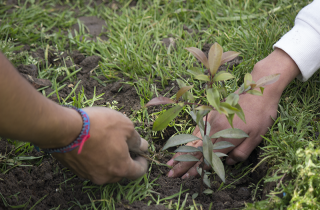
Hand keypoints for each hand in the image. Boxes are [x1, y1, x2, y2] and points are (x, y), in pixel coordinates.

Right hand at [53, 107, 147, 184]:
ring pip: (105, 170)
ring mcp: (89, 174)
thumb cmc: (99, 126)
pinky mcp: (76, 169)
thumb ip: (136, 140)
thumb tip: (142, 146)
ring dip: (110, 159)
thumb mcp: (125, 126)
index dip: (143, 163)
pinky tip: (94, 144)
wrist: (64, 129)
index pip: (138, 172)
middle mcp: (105, 176)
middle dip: (125, 160)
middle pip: (121, 172)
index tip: (142, 155)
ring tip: (108, 143)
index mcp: (120, 168)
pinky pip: (91, 166)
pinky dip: (96, 158)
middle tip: (125, 146)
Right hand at [166, 48, 299, 178]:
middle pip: (195, 149)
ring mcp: (211, 120)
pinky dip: (189, 138)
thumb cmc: (261, 115)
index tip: (185, 177)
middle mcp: (214, 129)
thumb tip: (227, 162)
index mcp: (225, 136)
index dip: (195, 167)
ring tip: (170, 161)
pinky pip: (197, 129)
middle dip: (182, 162)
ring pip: (193, 139)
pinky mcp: (211, 114)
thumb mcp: (256, 137)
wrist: (258, 91)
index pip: (207, 156)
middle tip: (170, 173)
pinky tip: (183, 145)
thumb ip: (240, 152)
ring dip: (181, 151)